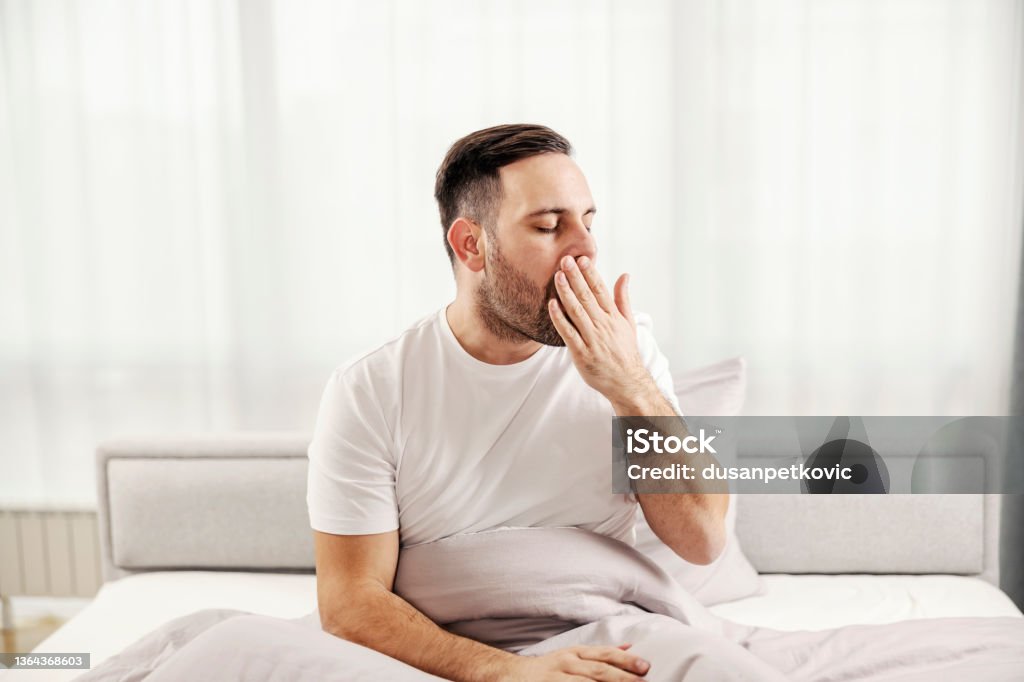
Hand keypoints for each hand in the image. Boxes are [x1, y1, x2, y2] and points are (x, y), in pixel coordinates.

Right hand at [508, 643, 649, 680]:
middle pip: (598, 671)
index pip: (604, 655)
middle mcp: (567, 664)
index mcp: (575, 653)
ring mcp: (556, 679)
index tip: (645, 667)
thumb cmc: (549, 668)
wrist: (512, 675)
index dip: (625, 661)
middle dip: (621, 677)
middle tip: (641, 681)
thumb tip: (629, 648)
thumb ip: (600, 654)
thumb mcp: (573, 655)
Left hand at [548, 255, 653, 401]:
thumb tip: (624, 275)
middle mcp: (603, 325)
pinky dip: (560, 319)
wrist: (626, 382)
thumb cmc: (625, 351)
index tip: (582, 259)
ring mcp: (592, 339)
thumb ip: (623, 298)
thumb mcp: (628, 323)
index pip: (601, 290)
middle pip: (587, 297)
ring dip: (566, 293)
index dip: (591, 274)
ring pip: (577, 311)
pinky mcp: (581, 353)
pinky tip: (552, 305)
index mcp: (614, 316)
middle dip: (576, 277)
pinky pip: (568, 333)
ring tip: (557, 276)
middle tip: (565, 260)